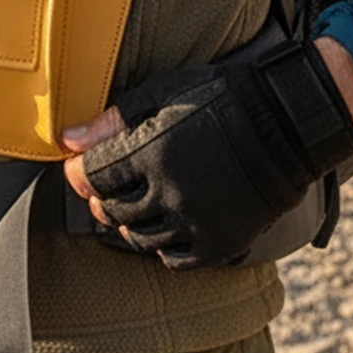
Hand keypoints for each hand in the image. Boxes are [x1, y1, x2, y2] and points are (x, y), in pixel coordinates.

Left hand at [59, 35, 352, 268]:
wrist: (285, 124)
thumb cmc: (221, 97)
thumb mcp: (163, 94)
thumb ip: (113, 121)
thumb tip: (67, 140)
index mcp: (152, 153)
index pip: (94, 177)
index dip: (81, 172)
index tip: (82, 165)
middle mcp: (170, 194)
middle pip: (112, 209)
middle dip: (102, 197)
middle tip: (108, 185)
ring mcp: (195, 223)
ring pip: (139, 238)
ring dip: (128, 222)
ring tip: (134, 203)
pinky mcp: (218, 243)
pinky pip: (173, 259)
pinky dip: (160, 246)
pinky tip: (163, 225)